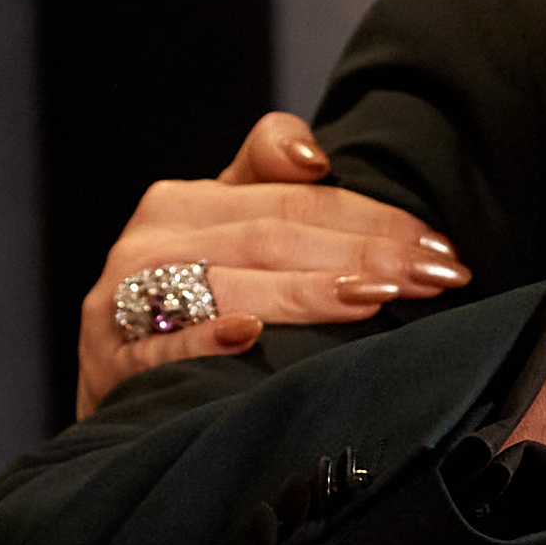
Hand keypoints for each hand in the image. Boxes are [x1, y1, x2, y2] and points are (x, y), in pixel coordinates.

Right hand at [74, 113, 469, 416]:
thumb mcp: (223, 231)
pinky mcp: (113, 361)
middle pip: (273, 237)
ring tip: (377, 298)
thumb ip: (268, 175)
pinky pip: (163, 346)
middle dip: (364, 255)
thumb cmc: (189, 305)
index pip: (295, 199)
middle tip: (435, 277)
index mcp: (185, 203)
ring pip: (229, 284)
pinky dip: (206, 340)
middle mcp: (152, 241)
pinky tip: (253, 338)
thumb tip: (315, 157)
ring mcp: (125, 301)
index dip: (372, 216)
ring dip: (305, 292)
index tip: (437, 246)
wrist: (108, 388)